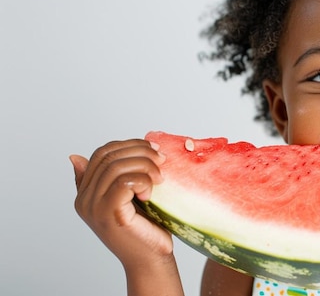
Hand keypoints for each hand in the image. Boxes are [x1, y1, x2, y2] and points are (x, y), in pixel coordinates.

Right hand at [71, 139, 173, 266]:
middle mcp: (84, 200)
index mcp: (85, 192)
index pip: (102, 153)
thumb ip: (109, 177)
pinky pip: (124, 183)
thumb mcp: (126, 195)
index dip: (129, 145)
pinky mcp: (109, 214)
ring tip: (160, 178)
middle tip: (161, 160)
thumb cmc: (144, 226)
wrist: (150, 258)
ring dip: (145, 165)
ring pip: (116, 167)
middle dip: (140, 152)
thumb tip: (75, 156)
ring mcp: (93, 208)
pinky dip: (143, 181)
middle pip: (109, 156)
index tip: (153, 148)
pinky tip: (151, 192)